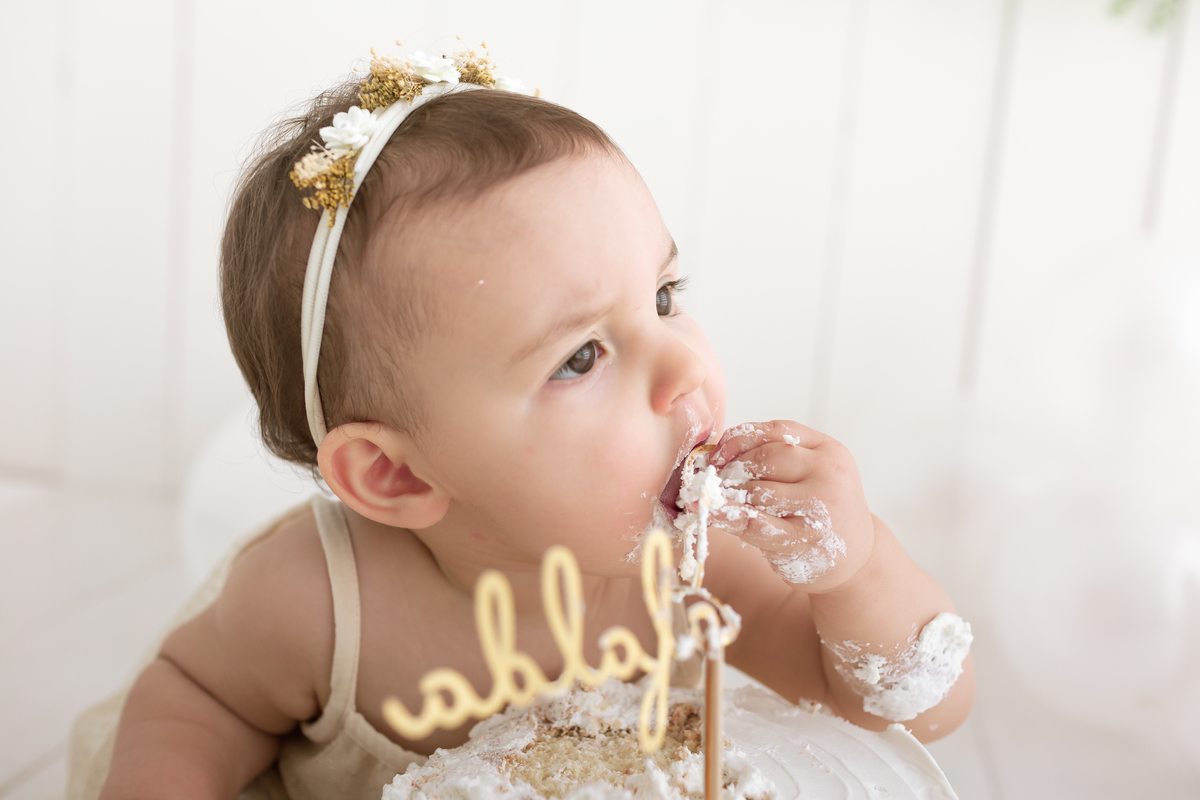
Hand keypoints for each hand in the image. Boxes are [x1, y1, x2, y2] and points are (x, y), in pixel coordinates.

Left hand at [707, 421, 873, 590]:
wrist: (858, 557)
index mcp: (829, 450)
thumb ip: (777, 455)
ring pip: (757, 490)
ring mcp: (819, 506)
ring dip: (733, 496)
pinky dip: (727, 516)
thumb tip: (716, 456)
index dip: (739, 440)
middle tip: (719, 484)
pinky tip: (710, 513)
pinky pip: (755, 522)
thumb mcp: (812, 472)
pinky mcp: (803, 538)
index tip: (718, 456)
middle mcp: (829, 473)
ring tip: (727, 503)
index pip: (775, 431)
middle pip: (765, 459)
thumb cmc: (821, 510)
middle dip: (734, 470)